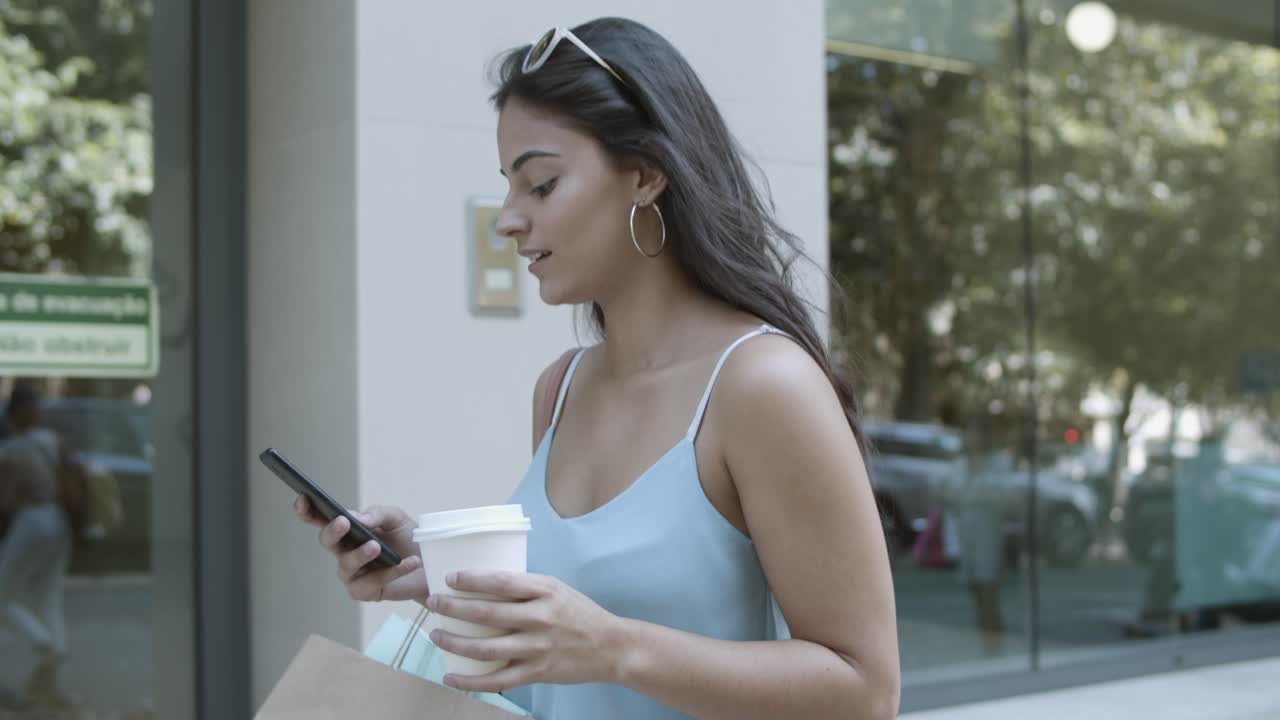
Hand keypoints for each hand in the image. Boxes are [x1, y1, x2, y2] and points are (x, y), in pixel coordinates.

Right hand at [294, 498, 426, 601]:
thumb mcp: (396, 518)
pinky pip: (371, 583)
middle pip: (327, 541)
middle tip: (344, 522)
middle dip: (332, 531)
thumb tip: (358, 517)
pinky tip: (408, 563)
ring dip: (360, 554)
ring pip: (346, 564)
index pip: (321, 520)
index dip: (308, 511)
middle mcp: (344, 551)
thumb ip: (377, 514)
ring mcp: (352, 573)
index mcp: (348, 531)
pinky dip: (391, 572)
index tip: (303, 499)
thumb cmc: (408, 539)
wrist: (430, 564)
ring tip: (376, 546)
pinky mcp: (364, 591)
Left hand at [426, 571, 625, 691]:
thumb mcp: (556, 590)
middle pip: (487, 614)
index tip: (450, 578)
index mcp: (545, 591)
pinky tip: (450, 676)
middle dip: (453, 608)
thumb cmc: (579, 614)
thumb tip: (483, 582)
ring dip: (454, 642)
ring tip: (435, 634)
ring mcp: (537, 648)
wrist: (610, 647)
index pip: (501, 582)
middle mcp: (540, 618)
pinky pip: (496, 680)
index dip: (472, 580)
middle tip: (433, 603)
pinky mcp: (536, 673)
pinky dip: (470, 681)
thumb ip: (525, 587)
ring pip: (486, 649)